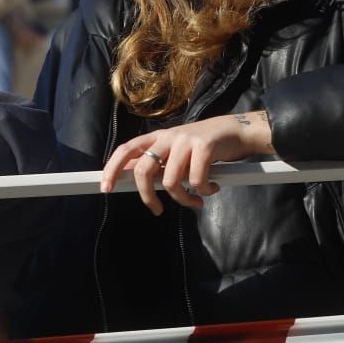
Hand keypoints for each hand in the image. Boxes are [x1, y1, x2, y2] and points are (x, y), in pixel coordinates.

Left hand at [101, 110, 274, 214]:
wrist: (237, 132)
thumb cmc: (204, 147)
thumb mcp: (175, 152)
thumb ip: (157, 163)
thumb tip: (131, 178)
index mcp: (156, 138)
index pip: (125, 150)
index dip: (112, 168)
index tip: (106, 188)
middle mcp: (167, 137)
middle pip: (143, 170)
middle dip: (147, 196)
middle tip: (157, 210)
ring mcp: (185, 140)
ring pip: (171, 181)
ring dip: (184, 199)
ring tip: (196, 200)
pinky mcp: (204, 146)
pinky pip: (196, 180)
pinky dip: (204, 191)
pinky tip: (212, 188)